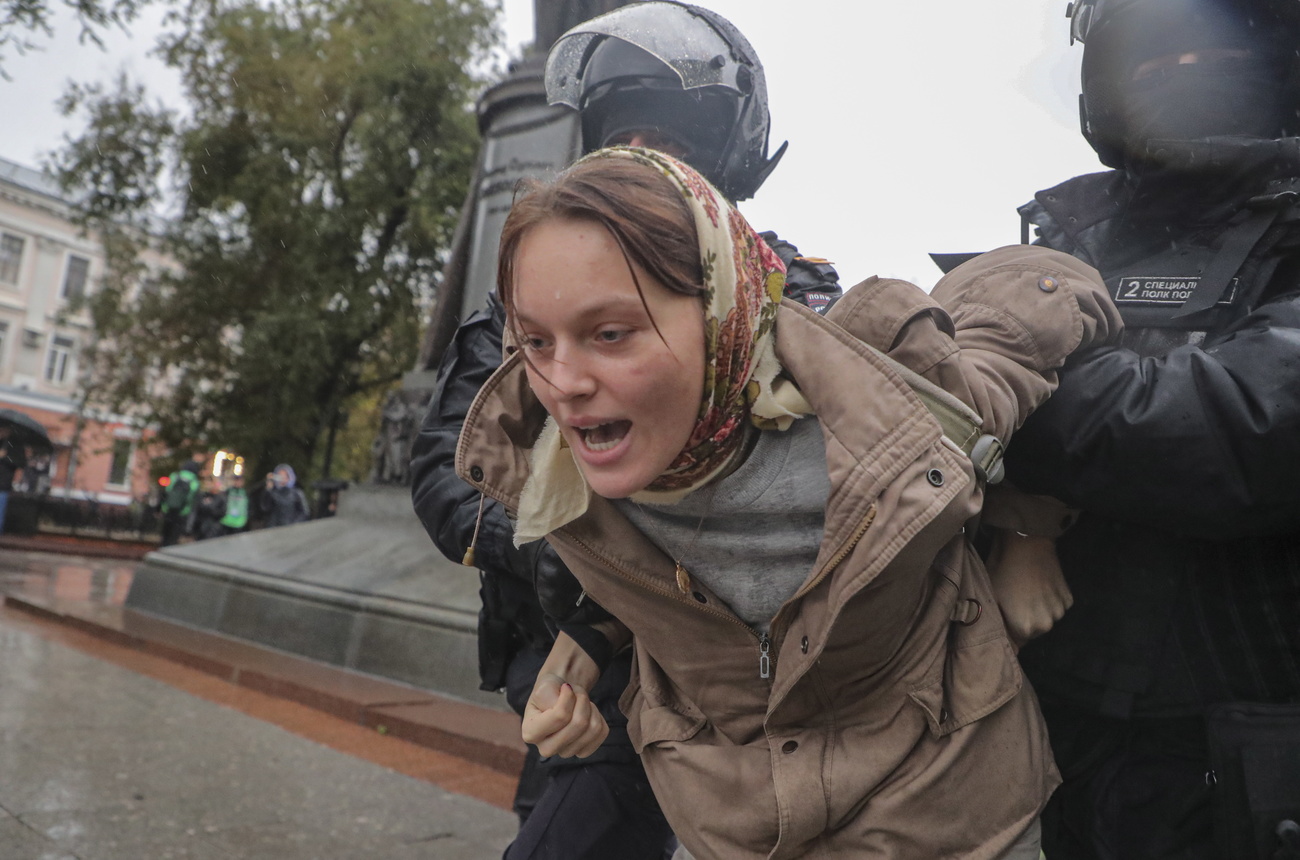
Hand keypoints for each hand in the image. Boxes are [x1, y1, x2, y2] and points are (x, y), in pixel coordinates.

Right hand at [521, 672, 607, 758]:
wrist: (560, 695)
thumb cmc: (550, 691)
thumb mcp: (544, 687)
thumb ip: (551, 696)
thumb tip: (567, 703)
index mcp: (530, 733)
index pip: (559, 717)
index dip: (568, 697)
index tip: (566, 687)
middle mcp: (545, 748)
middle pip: (578, 725)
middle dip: (582, 702)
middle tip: (576, 693)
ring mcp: (565, 753)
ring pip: (592, 729)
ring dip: (590, 708)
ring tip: (581, 701)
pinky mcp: (583, 752)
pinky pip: (601, 733)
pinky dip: (599, 717)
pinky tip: (588, 713)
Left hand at [986, 531, 1072, 648]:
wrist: (1026, 544)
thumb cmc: (1002, 570)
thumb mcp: (991, 598)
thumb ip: (997, 623)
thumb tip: (1003, 642)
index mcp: (1025, 628)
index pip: (1016, 640)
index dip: (1008, 627)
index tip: (1004, 614)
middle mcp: (1045, 625)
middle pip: (1032, 630)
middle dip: (1023, 620)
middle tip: (1014, 600)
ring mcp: (1059, 611)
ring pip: (1045, 618)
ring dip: (1037, 611)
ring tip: (1027, 591)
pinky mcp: (1068, 598)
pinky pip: (1056, 606)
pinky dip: (1050, 600)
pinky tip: (1040, 585)